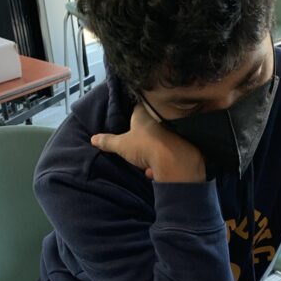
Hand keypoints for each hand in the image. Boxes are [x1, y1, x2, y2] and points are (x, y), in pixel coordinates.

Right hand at [91, 104, 205, 181]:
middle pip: (151, 126)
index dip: (133, 116)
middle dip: (145, 137)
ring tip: (148, 164)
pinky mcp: (186, 146)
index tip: (130, 125)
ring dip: (155, 152)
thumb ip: (108, 141)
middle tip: (138, 148)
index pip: (137, 109)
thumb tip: (93, 139)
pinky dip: (165, 162)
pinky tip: (158, 170)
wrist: (174, 162)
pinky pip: (172, 153)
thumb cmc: (146, 147)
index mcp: (146, 114)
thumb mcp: (121, 145)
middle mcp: (162, 120)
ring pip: (162, 140)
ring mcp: (175, 132)